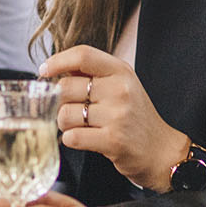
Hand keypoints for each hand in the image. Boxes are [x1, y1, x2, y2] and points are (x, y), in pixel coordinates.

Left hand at [40, 45, 186, 190]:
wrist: (161, 151)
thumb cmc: (135, 118)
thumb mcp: (121, 87)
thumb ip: (93, 76)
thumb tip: (55, 70)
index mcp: (121, 71)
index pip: (83, 55)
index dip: (58, 61)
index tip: (44, 71)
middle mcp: (120, 89)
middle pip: (66, 87)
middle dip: (59, 102)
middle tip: (69, 111)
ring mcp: (117, 115)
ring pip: (65, 114)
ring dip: (64, 124)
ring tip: (79, 127)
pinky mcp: (113, 140)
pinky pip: (72, 137)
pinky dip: (71, 140)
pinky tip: (84, 139)